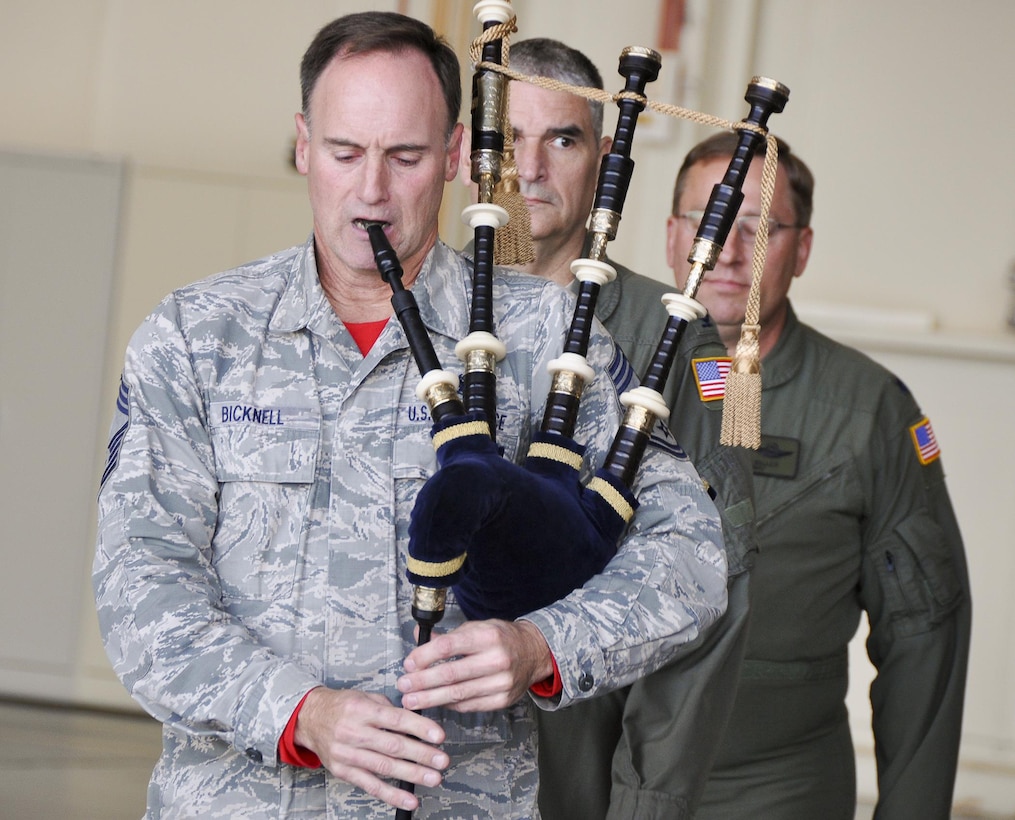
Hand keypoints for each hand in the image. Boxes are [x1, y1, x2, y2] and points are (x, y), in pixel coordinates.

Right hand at [294, 686, 448, 812]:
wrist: (310, 718)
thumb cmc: (343, 706)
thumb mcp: (365, 696)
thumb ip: (390, 708)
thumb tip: (417, 721)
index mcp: (362, 709)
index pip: (396, 719)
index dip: (420, 728)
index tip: (439, 736)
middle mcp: (354, 732)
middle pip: (393, 745)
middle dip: (421, 754)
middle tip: (442, 760)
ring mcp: (347, 754)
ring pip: (384, 767)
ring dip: (412, 774)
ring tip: (434, 778)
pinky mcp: (343, 771)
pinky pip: (371, 786)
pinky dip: (392, 794)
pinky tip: (410, 799)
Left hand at [397, 619, 552, 711]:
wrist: (533, 652)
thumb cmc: (500, 638)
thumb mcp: (476, 628)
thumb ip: (448, 636)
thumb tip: (418, 635)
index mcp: (487, 636)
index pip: (449, 647)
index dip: (425, 656)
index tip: (408, 664)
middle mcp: (496, 659)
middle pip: (451, 674)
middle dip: (422, 682)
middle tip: (403, 686)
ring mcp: (501, 682)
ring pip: (458, 694)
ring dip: (430, 699)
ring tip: (411, 701)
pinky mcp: (502, 700)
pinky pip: (469, 706)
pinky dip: (449, 706)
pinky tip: (435, 703)